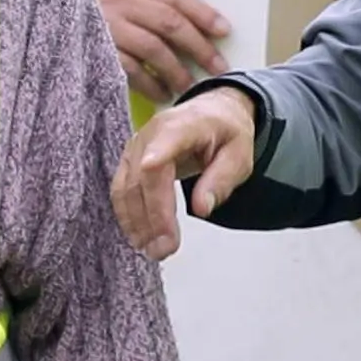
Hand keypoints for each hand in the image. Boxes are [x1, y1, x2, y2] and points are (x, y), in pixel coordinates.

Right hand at [101, 0, 233, 103]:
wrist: (51, 30)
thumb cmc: (100, 19)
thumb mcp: (123, 0)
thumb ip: (154, 0)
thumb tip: (197, 6)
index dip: (202, 12)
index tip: (225, 30)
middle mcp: (118, 2)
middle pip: (168, 22)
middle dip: (198, 46)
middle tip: (218, 67)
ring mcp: (105, 27)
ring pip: (153, 48)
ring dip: (177, 70)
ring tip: (190, 86)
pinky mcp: (96, 53)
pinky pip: (132, 70)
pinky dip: (152, 84)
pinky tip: (163, 94)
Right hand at [114, 91, 260, 257]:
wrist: (213, 110)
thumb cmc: (227, 132)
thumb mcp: (239, 154)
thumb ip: (221, 180)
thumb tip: (201, 209)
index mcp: (181, 126)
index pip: (159, 156)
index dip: (155, 191)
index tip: (160, 224)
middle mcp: (150, 134)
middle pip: (141, 180)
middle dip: (151, 220)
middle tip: (165, 250)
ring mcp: (135, 146)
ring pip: (125, 188)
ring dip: (135, 222)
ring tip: (152, 250)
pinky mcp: (129, 159)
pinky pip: (121, 189)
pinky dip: (128, 215)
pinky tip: (139, 236)